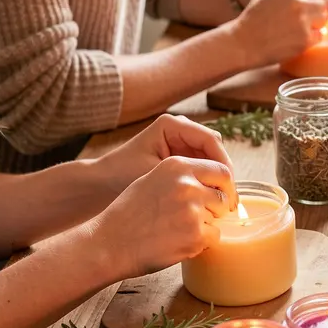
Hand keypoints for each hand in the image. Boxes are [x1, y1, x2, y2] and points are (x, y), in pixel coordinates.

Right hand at [91, 156, 234, 277]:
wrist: (108, 243)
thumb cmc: (129, 214)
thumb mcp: (153, 179)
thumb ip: (184, 176)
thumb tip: (216, 183)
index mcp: (177, 166)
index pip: (222, 170)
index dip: (225, 186)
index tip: (223, 197)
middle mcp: (187, 184)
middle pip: (223, 196)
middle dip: (216, 208)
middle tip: (196, 219)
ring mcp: (192, 210)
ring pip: (218, 218)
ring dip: (206, 226)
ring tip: (178, 230)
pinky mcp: (194, 234)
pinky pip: (214, 237)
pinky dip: (201, 243)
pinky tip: (178, 242)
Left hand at [94, 114, 235, 199]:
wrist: (97, 185)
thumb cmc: (120, 178)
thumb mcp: (155, 175)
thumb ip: (187, 175)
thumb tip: (221, 181)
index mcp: (172, 125)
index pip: (211, 140)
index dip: (224, 164)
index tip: (229, 188)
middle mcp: (179, 129)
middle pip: (214, 148)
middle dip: (223, 172)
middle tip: (229, 198)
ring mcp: (179, 141)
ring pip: (211, 158)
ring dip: (217, 178)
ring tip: (222, 201)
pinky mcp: (178, 156)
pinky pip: (201, 166)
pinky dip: (207, 182)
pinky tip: (210, 199)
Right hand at [231, 0, 327, 67]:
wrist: (242, 43)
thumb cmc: (252, 19)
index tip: (316, 3)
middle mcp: (298, 2)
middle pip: (325, 3)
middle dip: (321, 10)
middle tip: (313, 18)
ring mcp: (302, 21)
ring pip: (324, 19)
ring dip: (318, 24)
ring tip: (304, 27)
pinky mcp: (304, 39)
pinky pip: (319, 36)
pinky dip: (313, 38)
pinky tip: (299, 39)